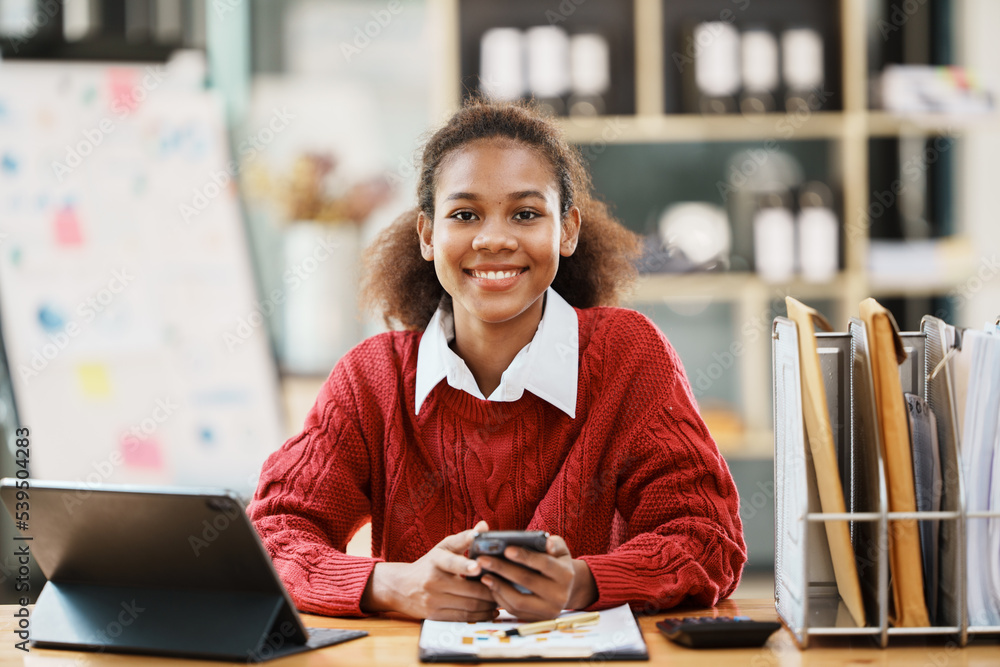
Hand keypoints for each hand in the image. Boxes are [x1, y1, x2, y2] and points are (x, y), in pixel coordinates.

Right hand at [361, 520, 497, 620]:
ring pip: (468, 605)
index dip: (465, 565)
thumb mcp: (442, 548)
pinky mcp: (435, 616)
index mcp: (436, 561)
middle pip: (468, 590)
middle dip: (489, 589)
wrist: (401, 587)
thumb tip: (484, 526)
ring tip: (501, 598)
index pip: (451, 562)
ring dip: (488, 604)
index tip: (478, 566)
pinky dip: (480, 615)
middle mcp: (433, 582)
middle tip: (505, 586)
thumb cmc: (428, 564)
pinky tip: (490, 610)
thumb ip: (464, 538)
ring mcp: (433, 601)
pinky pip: (463, 617)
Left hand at [477, 535, 596, 620]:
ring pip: (519, 601)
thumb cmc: (557, 563)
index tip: (506, 549)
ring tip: (484, 575)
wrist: (566, 590)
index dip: (525, 556)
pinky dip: (500, 598)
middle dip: (503, 569)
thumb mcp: (560, 551)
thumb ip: (554, 543)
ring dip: (498, 587)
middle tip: (482, 560)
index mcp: (566, 575)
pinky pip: (515, 611)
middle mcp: (559, 595)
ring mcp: (548, 611)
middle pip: (527, 581)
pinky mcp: (537, 619)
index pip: (544, 564)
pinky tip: (491, 586)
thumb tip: (546, 542)